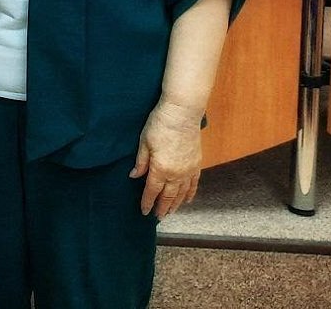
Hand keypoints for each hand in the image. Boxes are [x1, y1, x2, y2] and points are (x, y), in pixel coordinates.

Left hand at [130, 100, 202, 217]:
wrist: (182, 113)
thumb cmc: (160, 124)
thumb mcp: (144, 141)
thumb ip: (141, 162)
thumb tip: (134, 176)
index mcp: (160, 169)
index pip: (152, 191)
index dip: (147, 202)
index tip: (144, 212)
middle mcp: (176, 174)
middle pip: (168, 196)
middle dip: (162, 208)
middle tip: (158, 217)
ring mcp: (188, 170)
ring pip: (182, 194)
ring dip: (176, 205)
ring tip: (170, 213)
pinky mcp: (196, 164)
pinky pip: (194, 185)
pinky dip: (190, 194)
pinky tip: (188, 200)